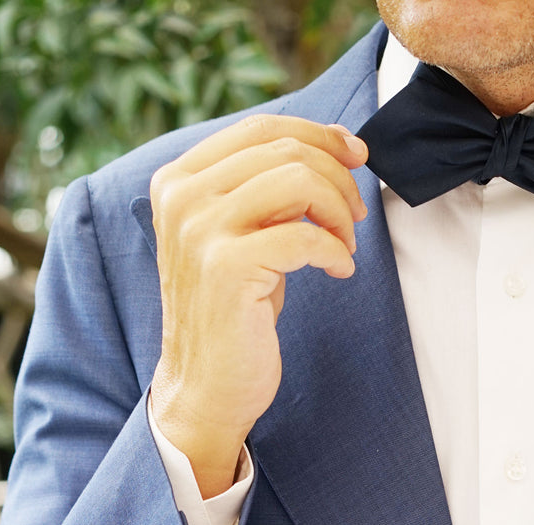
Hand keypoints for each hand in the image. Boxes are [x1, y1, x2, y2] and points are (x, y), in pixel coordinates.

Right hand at [149, 115, 368, 496]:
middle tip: (355, 216)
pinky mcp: (227, 267)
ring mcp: (200, 230)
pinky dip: (336, 251)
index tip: (355, 155)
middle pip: (284, 150)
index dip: (318, 134)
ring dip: (338, 212)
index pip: (260, 128)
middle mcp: (182, 196)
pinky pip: (305, 236)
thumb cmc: (232, 315)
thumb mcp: (242, 238)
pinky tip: (340, 271)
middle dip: (337, 178)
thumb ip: (266, 192)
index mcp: (178, 179)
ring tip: (345, 246)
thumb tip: (332, 147)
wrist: (203, 388)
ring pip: (298, 181)